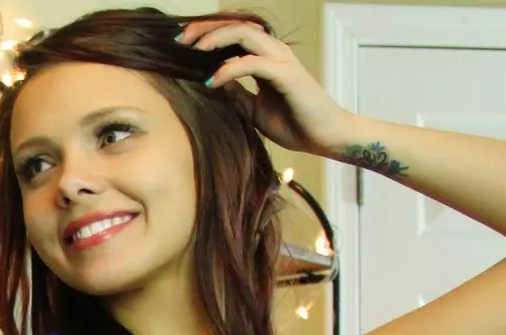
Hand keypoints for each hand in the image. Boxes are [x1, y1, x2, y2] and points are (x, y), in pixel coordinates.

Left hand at [180, 19, 358, 157]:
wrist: (326, 137)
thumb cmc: (295, 123)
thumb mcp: (253, 109)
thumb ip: (235, 94)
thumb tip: (209, 85)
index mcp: (266, 57)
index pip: (234, 34)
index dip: (208, 34)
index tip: (181, 44)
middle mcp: (274, 52)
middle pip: (236, 25)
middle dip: (205, 29)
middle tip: (179, 39)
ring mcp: (281, 60)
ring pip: (244, 34)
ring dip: (215, 40)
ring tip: (193, 51)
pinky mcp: (287, 74)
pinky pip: (252, 63)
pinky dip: (229, 70)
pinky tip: (212, 81)